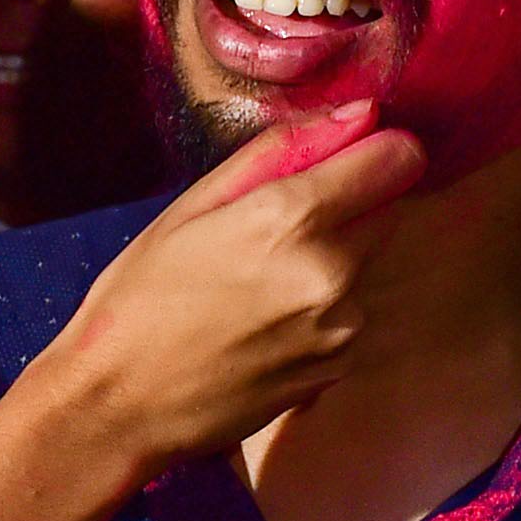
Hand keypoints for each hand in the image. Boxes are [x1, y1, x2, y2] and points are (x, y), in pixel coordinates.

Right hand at [30, 104, 423, 477]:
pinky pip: (351, 315)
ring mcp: (342, 329)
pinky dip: (323, 311)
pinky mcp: (339, 369)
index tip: (345, 159)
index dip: (377, 151)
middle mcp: (334, 274)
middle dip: (348, 206)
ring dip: (334, 262)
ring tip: (257, 288)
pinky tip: (264, 327)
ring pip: (367, 264)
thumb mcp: (194, 205)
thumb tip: (361, 114)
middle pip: (388, 210)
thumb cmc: (141, 298)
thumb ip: (283, 151)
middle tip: (274, 231)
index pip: (398, 160)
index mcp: (293, 219)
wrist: (122, 406)